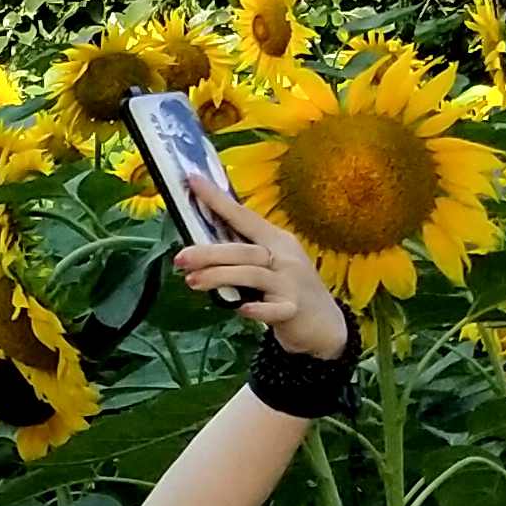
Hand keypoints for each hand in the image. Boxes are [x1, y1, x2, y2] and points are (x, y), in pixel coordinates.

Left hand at [170, 170, 354, 363]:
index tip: (192, 180)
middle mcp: (285, 257)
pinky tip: (241, 309)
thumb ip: (242, 253)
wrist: (325, 325)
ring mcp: (291, 284)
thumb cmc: (287, 288)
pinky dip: (258, 310)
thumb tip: (199, 243)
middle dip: (209, 252)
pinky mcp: (294, 310)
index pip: (243, 216)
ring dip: (220, 276)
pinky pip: (275, 309)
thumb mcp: (270, 264)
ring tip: (191, 281)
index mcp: (276, 240)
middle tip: (180, 258)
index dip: (218, 199)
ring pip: (253, 274)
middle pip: (244, 249)